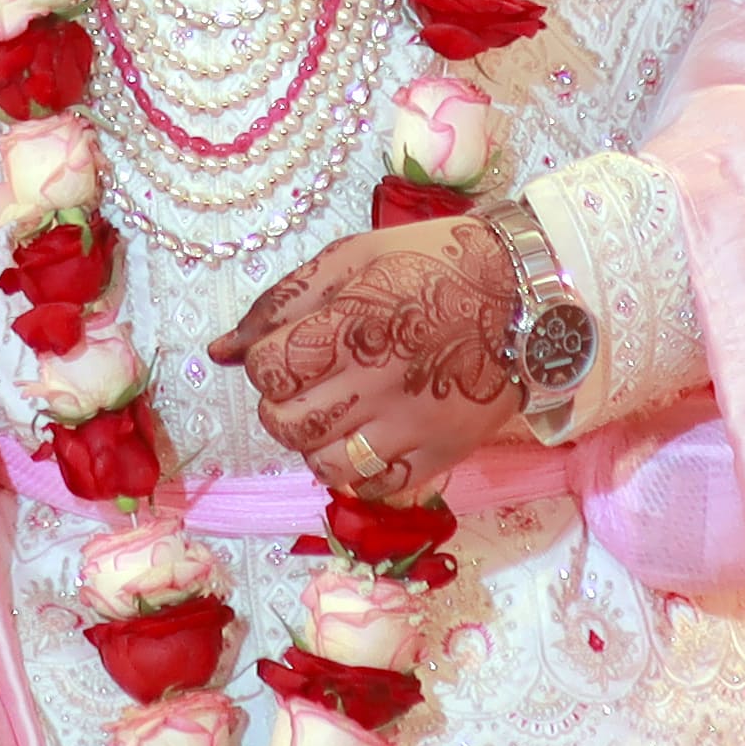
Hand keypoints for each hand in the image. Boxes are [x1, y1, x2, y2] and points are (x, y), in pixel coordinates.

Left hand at [214, 218, 526, 504]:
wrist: (526, 293)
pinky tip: (370, 440)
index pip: (267, 372)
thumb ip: (281, 302)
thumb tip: (218, 350)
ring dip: (317, 443)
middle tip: (310, 387)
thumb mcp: (352, 258)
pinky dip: (361, 472)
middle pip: (287, 424)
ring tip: (338, 416)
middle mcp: (377, 381)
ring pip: (326, 466)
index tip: (291, 352)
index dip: (267, 364)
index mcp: (351, 325)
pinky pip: (377, 488)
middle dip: (283, 408)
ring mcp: (411, 424)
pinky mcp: (442, 453)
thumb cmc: (433, 264)